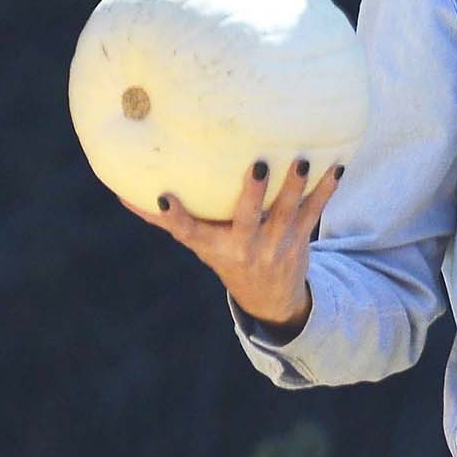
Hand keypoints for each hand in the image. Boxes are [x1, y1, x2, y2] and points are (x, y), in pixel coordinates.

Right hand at [143, 158, 342, 328]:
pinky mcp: (300, 240)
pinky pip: (314, 213)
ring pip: (287, 213)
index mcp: (214, 247)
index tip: (164, 198)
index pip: (189, 233)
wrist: (271, 296)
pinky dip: (326, 190)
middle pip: (247, 220)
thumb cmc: (226, 255)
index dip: (176, 218)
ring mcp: (276, 244)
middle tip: (258, 166)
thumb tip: (120, 191)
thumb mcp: (198, 243)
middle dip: (253, 195)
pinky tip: (336, 166)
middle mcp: (245, 247)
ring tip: (302, 160)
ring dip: (296, 187)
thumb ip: (166, 219)